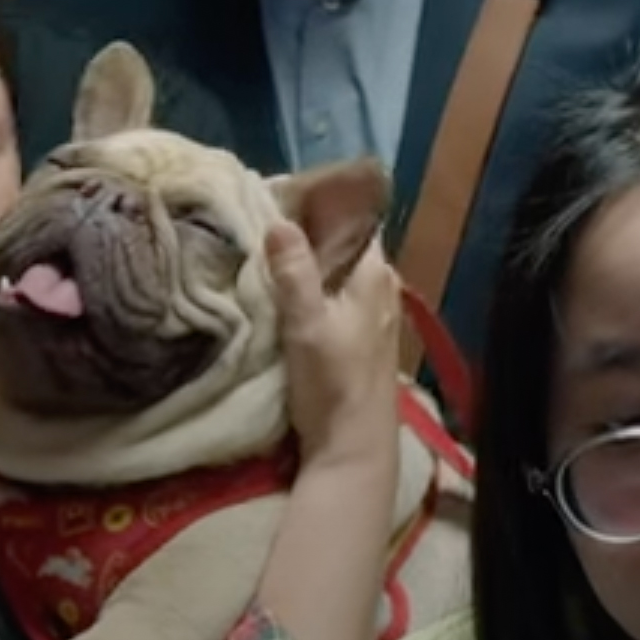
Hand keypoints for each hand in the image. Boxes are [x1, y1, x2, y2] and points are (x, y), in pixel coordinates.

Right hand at [267, 221, 402, 471]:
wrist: (353, 444)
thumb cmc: (333, 383)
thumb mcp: (307, 326)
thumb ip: (296, 274)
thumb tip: (280, 221)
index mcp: (374, 272)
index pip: (350, 219)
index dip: (317, 204)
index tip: (276, 194)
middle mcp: (381, 284)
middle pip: (341, 243)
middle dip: (306, 230)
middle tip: (259, 218)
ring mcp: (373, 310)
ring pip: (337, 270)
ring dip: (307, 260)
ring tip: (263, 247)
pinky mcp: (360, 334)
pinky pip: (335, 293)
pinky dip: (312, 286)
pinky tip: (283, 290)